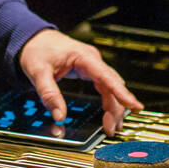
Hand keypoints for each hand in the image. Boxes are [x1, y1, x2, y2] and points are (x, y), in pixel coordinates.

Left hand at [18, 29, 143, 134]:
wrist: (34, 38)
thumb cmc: (37, 50)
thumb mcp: (38, 72)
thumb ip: (49, 94)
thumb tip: (60, 117)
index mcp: (83, 57)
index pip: (106, 77)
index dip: (121, 93)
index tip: (134, 105)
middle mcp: (92, 60)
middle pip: (112, 86)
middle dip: (116, 108)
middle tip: (112, 129)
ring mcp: (93, 65)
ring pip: (111, 88)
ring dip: (114, 106)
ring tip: (113, 126)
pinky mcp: (90, 70)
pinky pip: (105, 87)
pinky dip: (109, 101)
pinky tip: (110, 113)